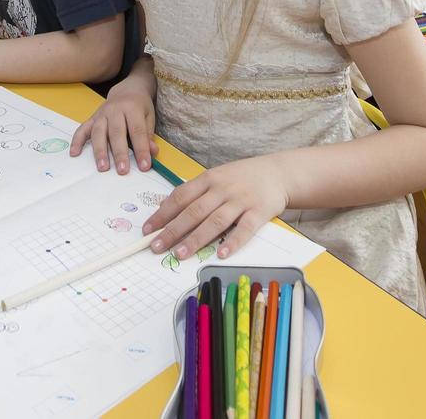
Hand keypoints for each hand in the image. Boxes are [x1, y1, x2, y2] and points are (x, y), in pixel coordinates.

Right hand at [69, 78, 157, 173]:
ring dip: (100, 151)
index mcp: (132, 108)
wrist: (128, 90)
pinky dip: (77, 141)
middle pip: (116, 133)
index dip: (141, 150)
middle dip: (119, 153)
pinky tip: (75, 153)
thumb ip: (148, 136)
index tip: (144, 166)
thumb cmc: (140, 107)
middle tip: (122, 171)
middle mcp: (115, 109)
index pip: (138, 131)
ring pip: (99, 132)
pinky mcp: (92, 118)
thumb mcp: (149, 117)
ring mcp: (102, 113)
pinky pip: (82, 129)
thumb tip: (152, 153)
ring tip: (102, 167)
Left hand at [142, 155, 289, 260]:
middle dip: (172, 230)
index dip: (162, 213)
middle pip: (194, 211)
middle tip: (156, 246)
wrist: (278, 172)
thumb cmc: (242, 177)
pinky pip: (245, 229)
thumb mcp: (216, 176)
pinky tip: (221, 254)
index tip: (148, 229)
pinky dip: (233, 242)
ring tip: (180, 254)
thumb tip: (165, 208)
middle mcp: (222, 188)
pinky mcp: (259, 211)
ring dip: (196, 239)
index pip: (180, 196)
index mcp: (209, 178)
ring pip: (215, 221)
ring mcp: (241, 200)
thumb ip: (194, 191)